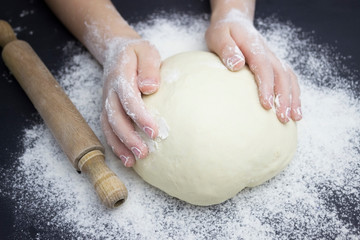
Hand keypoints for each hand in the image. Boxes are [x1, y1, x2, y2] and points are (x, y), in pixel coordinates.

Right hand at [101, 38, 160, 166]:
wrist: (116, 51)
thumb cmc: (137, 52)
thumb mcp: (146, 51)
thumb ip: (149, 67)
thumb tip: (150, 88)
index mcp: (121, 75)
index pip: (129, 98)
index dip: (139, 116)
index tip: (153, 132)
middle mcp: (110, 91)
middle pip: (116, 117)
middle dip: (129, 137)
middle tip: (144, 152)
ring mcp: (106, 101)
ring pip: (109, 127)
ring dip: (120, 145)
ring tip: (133, 162)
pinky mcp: (107, 109)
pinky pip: (107, 129)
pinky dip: (115, 145)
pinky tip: (127, 159)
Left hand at [205, 9, 301, 122]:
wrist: (234, 21)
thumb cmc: (223, 31)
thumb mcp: (218, 36)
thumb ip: (227, 49)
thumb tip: (238, 64)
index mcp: (254, 46)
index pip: (263, 67)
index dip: (266, 86)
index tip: (266, 104)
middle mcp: (268, 53)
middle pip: (281, 75)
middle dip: (284, 98)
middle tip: (282, 118)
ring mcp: (273, 58)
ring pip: (289, 78)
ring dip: (293, 98)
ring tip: (294, 118)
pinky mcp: (274, 64)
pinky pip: (288, 78)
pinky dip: (294, 94)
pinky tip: (294, 109)